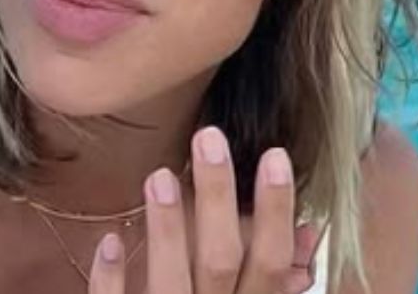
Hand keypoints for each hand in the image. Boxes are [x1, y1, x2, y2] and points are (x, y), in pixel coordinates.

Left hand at [89, 128, 323, 293]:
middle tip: (207, 138)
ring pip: (172, 286)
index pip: (272, 265)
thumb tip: (309, 234)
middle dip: (218, 201)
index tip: (273, 155)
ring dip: (167, 231)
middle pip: (221, 262)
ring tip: (160, 175)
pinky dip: (111, 282)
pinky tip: (109, 241)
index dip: (276, 212)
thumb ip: (280, 286)